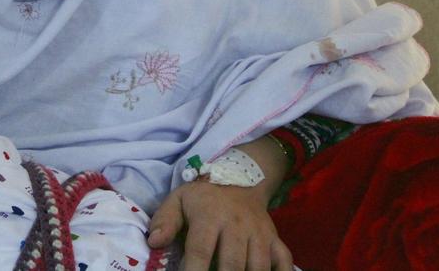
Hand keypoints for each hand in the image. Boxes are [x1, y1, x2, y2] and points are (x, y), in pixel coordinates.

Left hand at [147, 180, 292, 270]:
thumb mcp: (179, 200)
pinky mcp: (275, 239)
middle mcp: (237, 225)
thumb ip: (165, 221)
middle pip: (232, 263)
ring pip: (258, 266)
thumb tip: (154, 242)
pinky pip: (284, 261)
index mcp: (209, 216)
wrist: (240, 178)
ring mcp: (259, 234)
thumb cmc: (204, 196)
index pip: (200, 249)